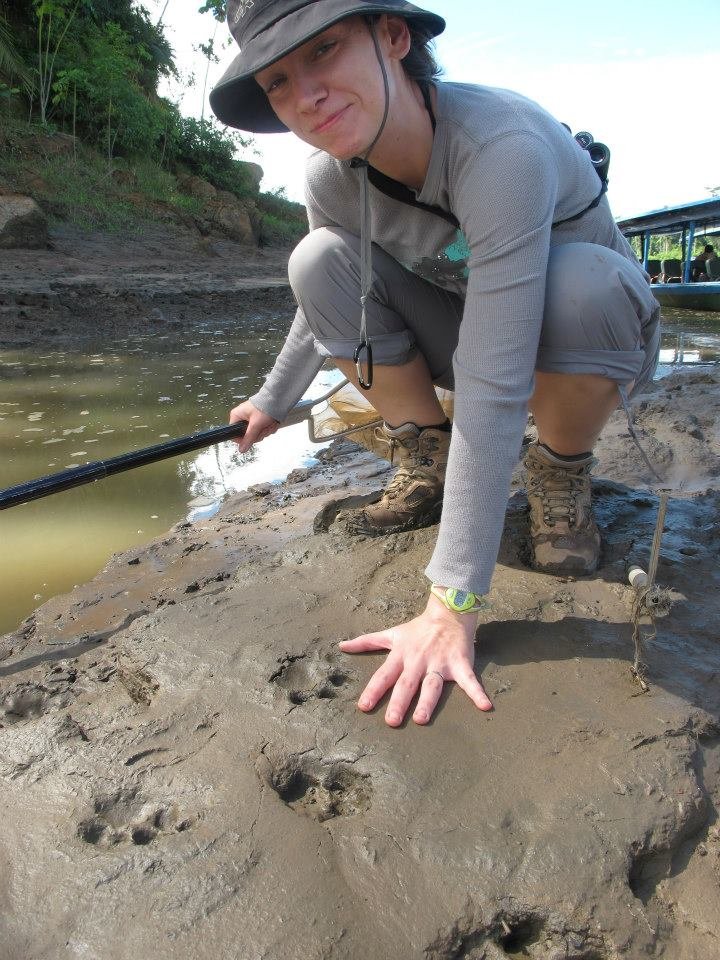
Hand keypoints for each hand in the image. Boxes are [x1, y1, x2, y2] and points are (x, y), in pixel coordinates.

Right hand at [229, 400, 279, 453]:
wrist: (278, 399)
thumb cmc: (265, 407)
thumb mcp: (256, 425)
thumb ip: (248, 438)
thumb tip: (241, 449)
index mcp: (236, 416)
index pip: (234, 433)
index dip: (243, 439)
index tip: (252, 437)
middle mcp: (242, 417)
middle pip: (247, 435)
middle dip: (258, 434)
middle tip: (263, 427)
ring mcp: (250, 418)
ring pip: (256, 433)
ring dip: (264, 431)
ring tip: (269, 423)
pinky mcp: (258, 419)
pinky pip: (261, 429)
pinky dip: (268, 428)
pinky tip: (271, 422)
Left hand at [338, 594, 492, 726]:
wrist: (449, 612)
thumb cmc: (418, 629)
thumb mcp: (391, 634)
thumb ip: (367, 642)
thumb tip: (342, 646)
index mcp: (402, 656)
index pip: (384, 675)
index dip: (373, 690)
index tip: (364, 707)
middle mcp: (418, 661)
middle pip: (407, 684)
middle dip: (399, 702)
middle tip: (391, 722)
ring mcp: (440, 663)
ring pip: (432, 685)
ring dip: (427, 702)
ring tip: (421, 719)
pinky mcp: (460, 664)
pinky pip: (469, 681)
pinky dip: (478, 693)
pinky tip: (485, 706)